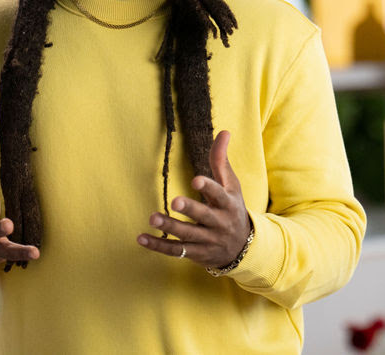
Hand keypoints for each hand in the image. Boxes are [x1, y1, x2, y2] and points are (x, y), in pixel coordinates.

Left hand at [138, 130, 250, 268]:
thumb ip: (221, 161)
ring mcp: (207, 240)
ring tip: (152, 218)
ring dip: (170, 227)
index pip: (219, 194)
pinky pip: (176, 251)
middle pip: (203, 216)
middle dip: (189, 209)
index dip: (208, 187)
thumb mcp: (232, 186)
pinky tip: (141, 238)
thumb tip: (224, 131)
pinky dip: (158, 246)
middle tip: (174, 202)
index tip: (196, 180)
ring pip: (187, 235)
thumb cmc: (232, 209)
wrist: (242, 248)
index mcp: (228, 203)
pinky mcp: (196, 254)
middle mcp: (219, 223)